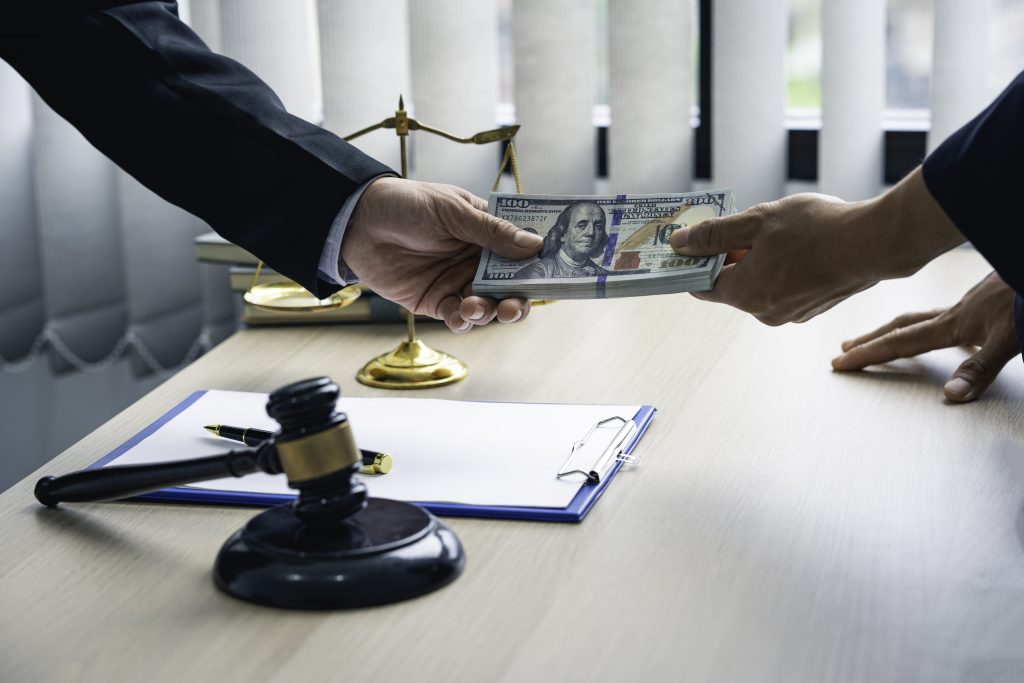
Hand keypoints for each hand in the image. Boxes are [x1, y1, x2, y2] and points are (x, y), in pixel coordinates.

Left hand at [342, 177, 542, 332]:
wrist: (357, 222)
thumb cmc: (405, 205)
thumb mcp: (452, 211)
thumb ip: (492, 232)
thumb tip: (534, 245)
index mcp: (488, 233)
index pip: (524, 252)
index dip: (540, 266)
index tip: (551, 278)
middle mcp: (478, 260)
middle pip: (512, 287)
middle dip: (518, 301)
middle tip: (512, 307)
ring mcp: (458, 281)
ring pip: (488, 307)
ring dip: (488, 312)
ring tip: (474, 307)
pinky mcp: (436, 301)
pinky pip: (459, 318)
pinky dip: (463, 321)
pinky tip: (459, 315)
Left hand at [669, 168, 964, 324]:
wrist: (874, 243)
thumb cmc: (816, 229)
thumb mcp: (757, 221)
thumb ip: (715, 234)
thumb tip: (679, 244)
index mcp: (744, 293)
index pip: (701, 286)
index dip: (693, 265)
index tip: (691, 246)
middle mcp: (762, 312)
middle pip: (731, 285)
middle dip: (729, 258)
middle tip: (739, 227)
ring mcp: (789, 315)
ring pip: (758, 286)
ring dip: (757, 262)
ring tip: (778, 232)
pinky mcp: (810, 309)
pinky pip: (782, 289)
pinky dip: (780, 270)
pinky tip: (798, 246)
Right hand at [831, 272, 1019, 401]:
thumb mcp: (1010, 338)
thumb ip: (980, 366)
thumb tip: (951, 395)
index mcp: (954, 325)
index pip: (900, 342)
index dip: (869, 354)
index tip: (841, 362)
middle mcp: (956, 313)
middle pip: (901, 327)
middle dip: (871, 340)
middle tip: (845, 349)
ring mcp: (970, 305)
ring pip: (920, 318)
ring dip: (894, 329)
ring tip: (878, 336)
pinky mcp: (986, 301)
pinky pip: (943, 314)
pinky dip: (928, 324)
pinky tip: (941, 327)